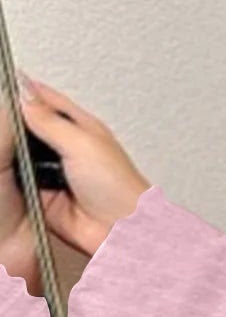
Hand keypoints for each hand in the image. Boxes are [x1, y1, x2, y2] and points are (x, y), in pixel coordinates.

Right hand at [15, 72, 150, 256]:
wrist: (123, 231)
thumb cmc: (120, 188)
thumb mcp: (82, 143)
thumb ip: (50, 120)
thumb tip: (24, 96)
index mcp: (81, 128)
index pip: (45, 99)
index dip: (22, 90)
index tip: (2, 84)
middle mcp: (66, 148)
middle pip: (27, 126)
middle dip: (11, 124)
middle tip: (0, 124)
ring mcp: (54, 172)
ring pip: (20, 154)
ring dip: (10, 152)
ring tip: (2, 148)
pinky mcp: (43, 195)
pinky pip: (18, 182)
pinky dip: (11, 178)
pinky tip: (5, 173)